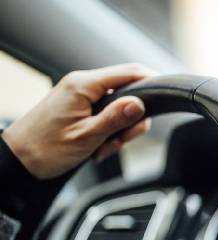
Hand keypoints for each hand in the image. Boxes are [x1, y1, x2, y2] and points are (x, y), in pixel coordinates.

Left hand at [1, 63, 155, 178]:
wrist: (19, 160)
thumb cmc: (45, 149)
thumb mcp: (87, 136)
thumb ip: (116, 118)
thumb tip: (140, 103)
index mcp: (83, 85)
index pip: (129, 72)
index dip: (153, 81)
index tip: (168, 94)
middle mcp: (82, 85)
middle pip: (127, 93)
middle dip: (131, 121)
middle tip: (120, 141)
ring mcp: (81, 96)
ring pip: (119, 108)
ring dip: (118, 131)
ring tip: (101, 148)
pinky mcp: (80, 107)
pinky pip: (106, 115)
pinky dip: (108, 133)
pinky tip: (96, 147)